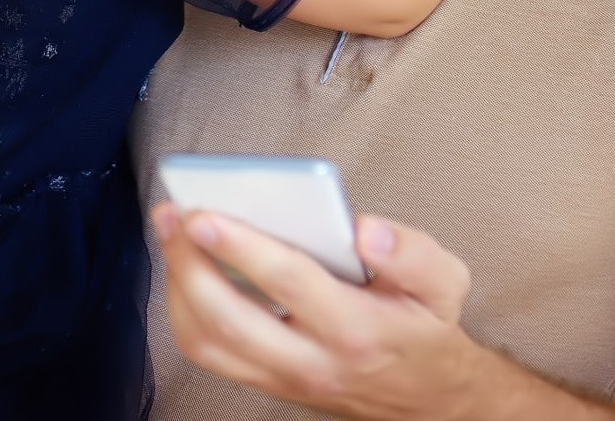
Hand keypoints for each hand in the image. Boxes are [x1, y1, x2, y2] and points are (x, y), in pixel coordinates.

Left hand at [152, 203, 485, 420]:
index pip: (289, 282)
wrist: (427, 401)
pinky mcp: (266, 382)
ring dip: (178, 286)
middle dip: (189, 264)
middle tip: (171, 214)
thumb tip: (363, 228)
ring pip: (208, 343)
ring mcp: (283, 378)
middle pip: (229, 319)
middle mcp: (313, 361)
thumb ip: (411, 252)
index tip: (205, 212)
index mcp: (358, 328)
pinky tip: (185, 267)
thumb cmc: (426, 329)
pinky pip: (210, 352)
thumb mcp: (444, 284)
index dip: (241, 246)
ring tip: (170, 233)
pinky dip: (185, 308)